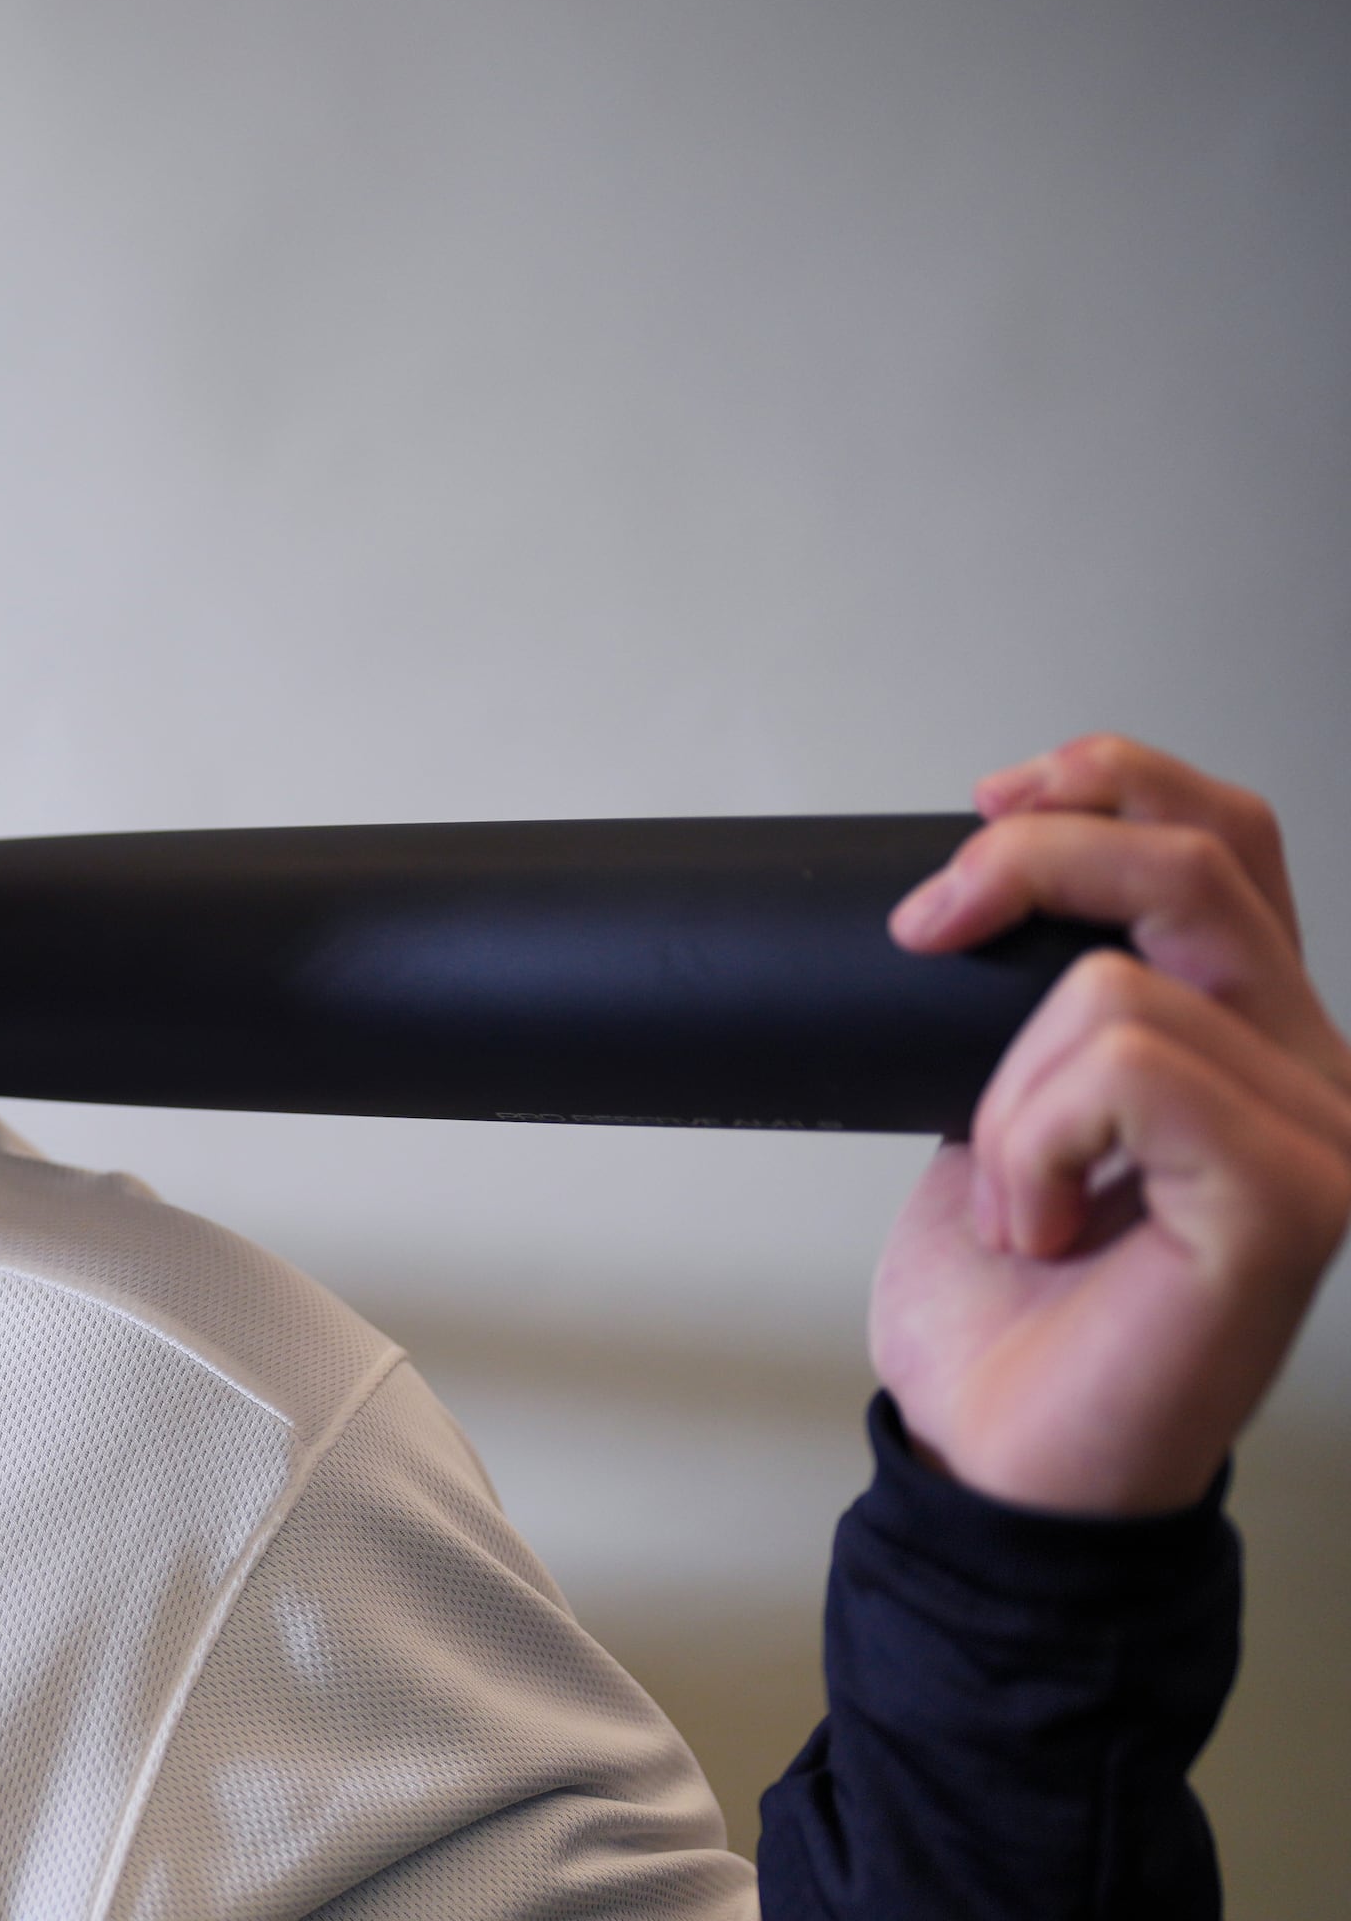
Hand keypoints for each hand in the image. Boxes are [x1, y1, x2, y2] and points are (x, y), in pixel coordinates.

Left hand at [873, 735, 1350, 1514]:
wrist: (997, 1451)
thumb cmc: (1005, 1305)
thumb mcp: (1005, 1105)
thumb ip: (1047, 1006)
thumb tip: (982, 882)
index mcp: (1260, 1038)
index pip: (1230, 837)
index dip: (1108, 780)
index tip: (980, 812)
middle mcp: (1323, 1074)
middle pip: (1197, 860)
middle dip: (1030, 862)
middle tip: (922, 929)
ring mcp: (1329, 1135)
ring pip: (1115, 984)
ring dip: (1004, 1092)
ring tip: (1019, 1196)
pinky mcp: (1296, 1199)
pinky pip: (1125, 1069)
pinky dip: (1031, 1139)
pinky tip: (1044, 1227)